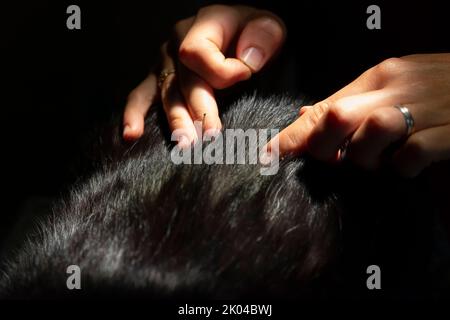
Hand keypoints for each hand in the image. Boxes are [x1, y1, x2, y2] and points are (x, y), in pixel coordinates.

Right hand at [123, 5, 285, 145]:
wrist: (244, 37)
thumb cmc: (255, 36)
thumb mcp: (269, 27)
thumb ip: (264, 36)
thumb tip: (247, 62)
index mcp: (204, 24)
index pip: (199, 52)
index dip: (221, 70)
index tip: (246, 77)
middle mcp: (178, 42)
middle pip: (184, 79)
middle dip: (198, 109)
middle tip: (211, 134)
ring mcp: (165, 62)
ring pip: (167, 93)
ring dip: (176, 120)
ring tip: (185, 143)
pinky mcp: (159, 79)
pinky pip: (141, 95)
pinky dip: (134, 115)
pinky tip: (132, 135)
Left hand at [268, 54, 449, 176]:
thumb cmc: (437, 88)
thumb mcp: (393, 85)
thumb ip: (350, 102)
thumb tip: (306, 116)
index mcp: (380, 78)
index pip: (326, 107)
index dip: (295, 135)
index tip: (269, 155)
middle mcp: (397, 89)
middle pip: (339, 117)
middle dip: (324, 147)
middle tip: (333, 160)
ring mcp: (425, 110)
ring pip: (372, 134)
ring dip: (364, 158)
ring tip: (375, 161)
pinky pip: (411, 156)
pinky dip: (401, 167)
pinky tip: (406, 165)